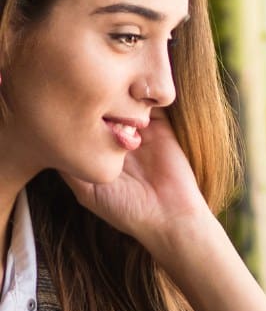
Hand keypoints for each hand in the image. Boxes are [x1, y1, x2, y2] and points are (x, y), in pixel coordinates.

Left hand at [61, 111, 209, 248]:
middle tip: (93, 99)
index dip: (74, 112)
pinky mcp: (160, 126)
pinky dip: (142, 97)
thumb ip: (70, 168)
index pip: (80, 123)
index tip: (70, 106)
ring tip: (113, 98)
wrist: (170, 215)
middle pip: (101, 108)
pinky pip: (150, 104)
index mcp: (97, 152)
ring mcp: (138, 131)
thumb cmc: (126, 210)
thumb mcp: (87, 192)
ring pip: (124, 101)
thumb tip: (49, 140)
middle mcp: (115, 139)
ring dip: (119, 96)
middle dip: (95, 101)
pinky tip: (134, 101)